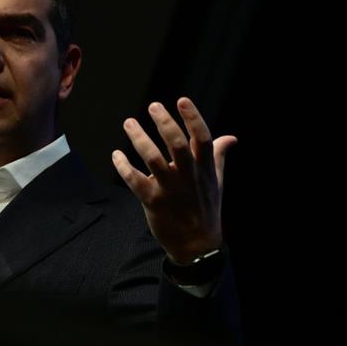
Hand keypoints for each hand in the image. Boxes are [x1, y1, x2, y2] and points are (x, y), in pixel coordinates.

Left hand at [111, 97, 236, 263]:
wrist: (196, 245)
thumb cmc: (206, 207)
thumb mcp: (216, 181)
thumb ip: (219, 155)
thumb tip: (230, 138)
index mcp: (204, 169)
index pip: (202, 138)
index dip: (193, 118)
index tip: (182, 100)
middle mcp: (188, 177)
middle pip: (177, 145)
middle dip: (165, 123)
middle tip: (153, 106)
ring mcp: (170, 189)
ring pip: (152, 159)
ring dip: (139, 138)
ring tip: (129, 122)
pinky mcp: (152, 201)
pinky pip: (134, 180)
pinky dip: (123, 166)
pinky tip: (116, 154)